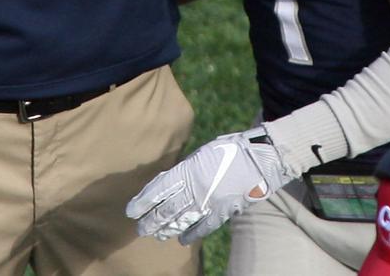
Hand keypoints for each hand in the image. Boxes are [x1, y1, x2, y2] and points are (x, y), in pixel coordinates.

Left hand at [126, 129, 293, 244]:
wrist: (258, 159)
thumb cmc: (228, 149)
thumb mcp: (200, 153)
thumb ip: (185, 169)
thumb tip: (170, 180)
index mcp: (187, 171)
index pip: (157, 190)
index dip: (142, 202)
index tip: (131, 211)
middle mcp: (194, 190)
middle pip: (166, 210)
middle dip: (151, 221)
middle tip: (140, 228)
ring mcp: (208, 204)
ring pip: (181, 221)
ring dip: (166, 229)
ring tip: (156, 234)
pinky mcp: (223, 213)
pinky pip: (203, 227)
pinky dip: (191, 234)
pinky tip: (182, 239)